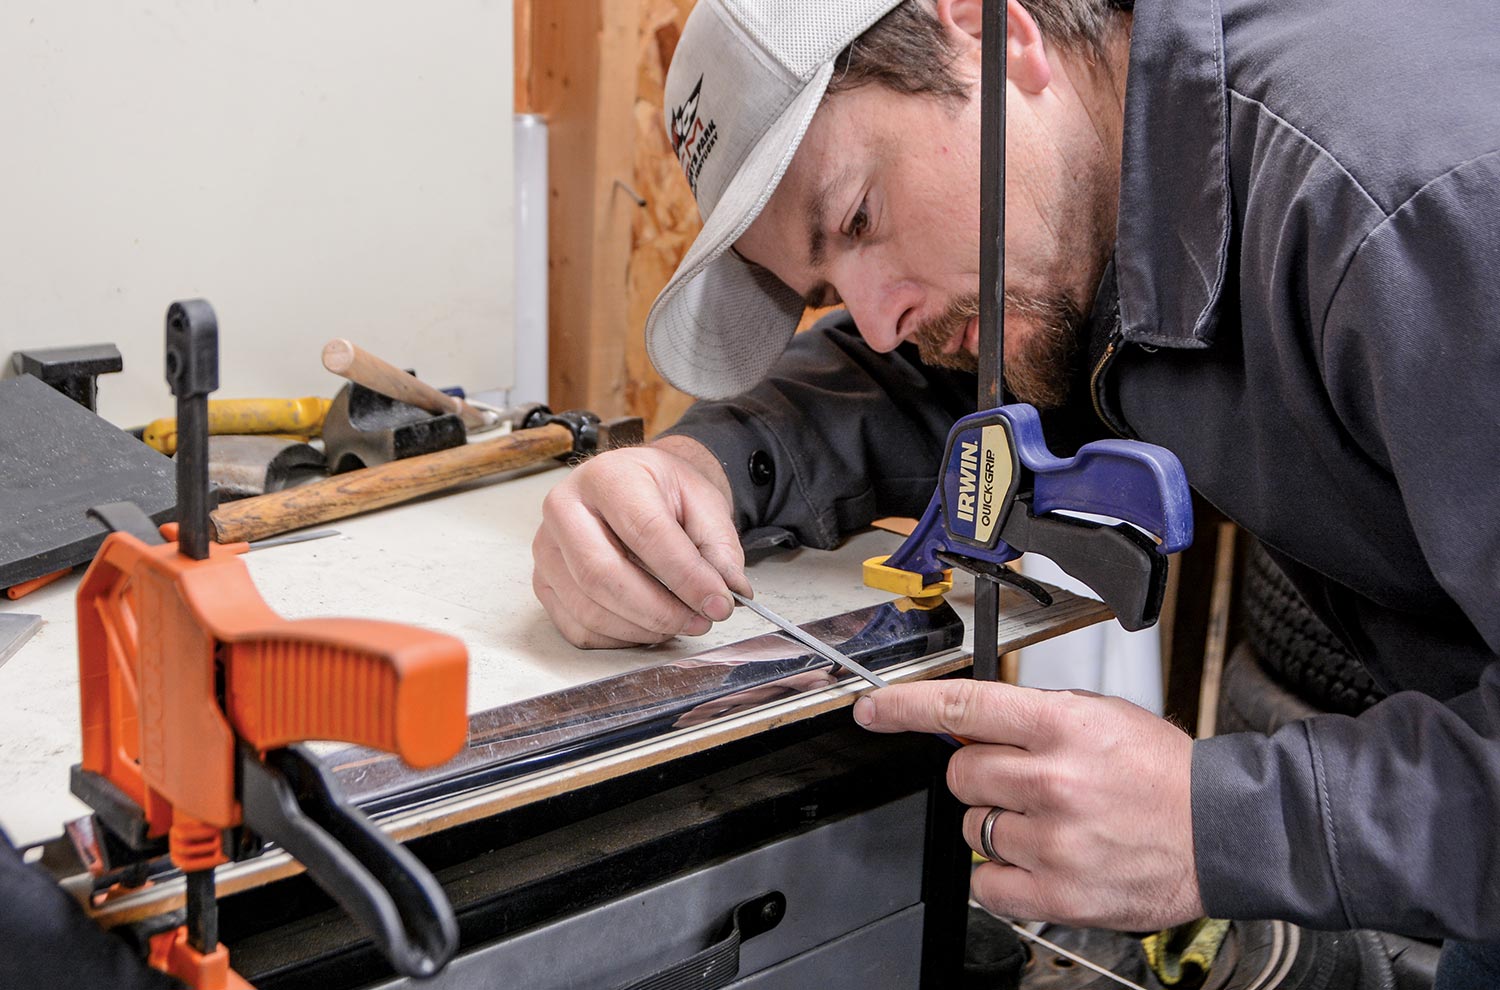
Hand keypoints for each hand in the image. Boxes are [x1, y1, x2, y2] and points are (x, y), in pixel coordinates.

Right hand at [531, 436, 750, 647]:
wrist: (631, 486)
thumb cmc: (662, 493)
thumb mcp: (702, 502)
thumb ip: (719, 546)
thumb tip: (729, 591)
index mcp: (608, 476)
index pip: (645, 532)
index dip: (686, 575)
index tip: (718, 602)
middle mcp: (565, 507)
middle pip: (603, 574)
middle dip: (659, 610)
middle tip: (700, 620)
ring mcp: (546, 547)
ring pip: (588, 608)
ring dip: (643, 628)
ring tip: (679, 621)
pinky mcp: (543, 581)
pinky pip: (577, 627)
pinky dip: (619, 638)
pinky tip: (647, 624)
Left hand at [854, 680, 1202, 929]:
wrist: (1221, 830)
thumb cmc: (1162, 773)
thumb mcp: (1100, 716)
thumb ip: (1031, 719)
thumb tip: (966, 723)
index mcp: (1063, 726)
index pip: (963, 708)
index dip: (906, 708)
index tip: (872, 710)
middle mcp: (1053, 780)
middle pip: (961, 774)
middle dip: (981, 775)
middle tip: (1024, 780)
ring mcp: (1054, 839)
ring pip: (973, 828)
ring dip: (997, 823)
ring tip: (1051, 820)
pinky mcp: (1059, 890)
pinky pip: (986, 882)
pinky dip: (1002, 873)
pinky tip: (1040, 857)